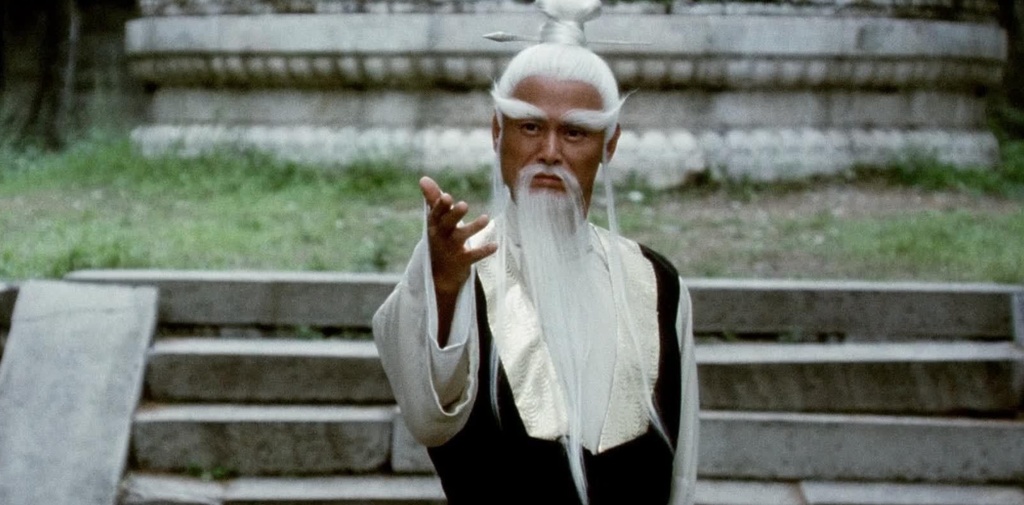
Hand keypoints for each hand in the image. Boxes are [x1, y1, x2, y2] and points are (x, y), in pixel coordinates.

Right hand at [419, 176, 496, 295]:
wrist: (440, 274)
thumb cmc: (440, 238)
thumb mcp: (436, 220)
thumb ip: (433, 199)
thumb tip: (423, 178)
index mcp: (434, 224)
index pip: (435, 213)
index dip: (440, 206)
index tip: (447, 197)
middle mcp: (440, 236)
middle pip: (446, 224)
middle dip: (454, 214)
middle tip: (464, 205)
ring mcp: (451, 250)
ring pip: (460, 237)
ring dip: (473, 228)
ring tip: (486, 219)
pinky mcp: (462, 261)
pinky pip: (473, 256)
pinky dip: (483, 251)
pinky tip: (495, 245)